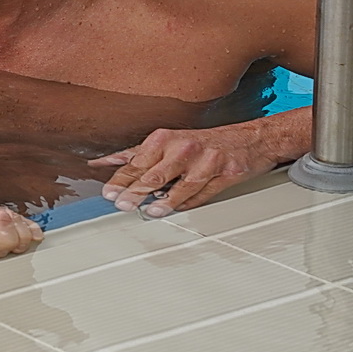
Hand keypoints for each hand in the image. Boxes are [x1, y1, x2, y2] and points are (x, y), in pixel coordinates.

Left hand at [90, 122, 279, 217]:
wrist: (250, 139)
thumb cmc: (201, 142)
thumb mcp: (165, 142)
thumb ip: (133, 154)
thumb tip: (102, 163)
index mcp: (165, 139)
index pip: (137, 162)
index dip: (121, 179)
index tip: (108, 193)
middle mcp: (184, 148)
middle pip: (155, 174)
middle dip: (136, 191)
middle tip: (122, 204)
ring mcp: (207, 161)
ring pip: (182, 185)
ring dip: (165, 201)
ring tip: (150, 212)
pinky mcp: (227, 173)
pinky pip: (204, 193)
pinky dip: (190, 203)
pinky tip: (178, 209)